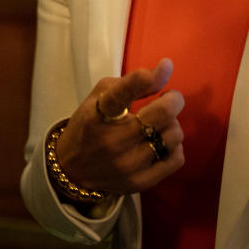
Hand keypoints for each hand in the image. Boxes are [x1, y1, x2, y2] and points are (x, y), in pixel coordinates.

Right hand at [53, 58, 183, 197]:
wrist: (72, 170)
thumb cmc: (91, 124)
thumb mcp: (100, 96)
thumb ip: (132, 81)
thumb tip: (166, 67)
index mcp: (98, 114)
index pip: (123, 92)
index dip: (148, 77)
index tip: (166, 66)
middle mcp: (112, 140)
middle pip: (162, 114)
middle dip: (173, 100)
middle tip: (169, 99)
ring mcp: (126, 165)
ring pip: (173, 135)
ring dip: (172, 124)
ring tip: (160, 124)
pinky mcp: (138, 182)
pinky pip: (176, 159)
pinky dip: (174, 146)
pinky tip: (161, 143)